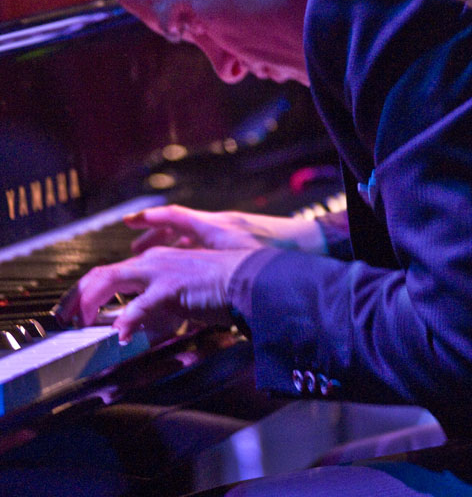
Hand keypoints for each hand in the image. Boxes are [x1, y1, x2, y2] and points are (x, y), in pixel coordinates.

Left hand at [56, 245, 254, 343]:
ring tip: (81, 321)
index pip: (110, 273)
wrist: (248, 278)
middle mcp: (152, 261)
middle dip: (77, 296)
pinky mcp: (171, 286)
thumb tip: (134, 329)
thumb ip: (156, 310)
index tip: (76, 310)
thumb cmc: (220, 288)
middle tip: (65, 317)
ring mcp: (160, 271)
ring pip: (111, 279)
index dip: (88, 292)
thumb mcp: (180, 298)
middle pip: (102, 273)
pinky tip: (122, 334)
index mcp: (155, 262)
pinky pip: (140, 304)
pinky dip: (128, 320)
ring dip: (91, 301)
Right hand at [126, 205, 325, 254]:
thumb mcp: (241, 262)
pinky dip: (192, 252)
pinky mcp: (238, 242)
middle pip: (179, 226)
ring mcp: (228, 233)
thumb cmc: (278, 250)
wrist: (309, 244)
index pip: (176, 216)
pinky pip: (206, 243)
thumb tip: (189, 287)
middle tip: (135, 247)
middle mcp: (219, 226)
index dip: (150, 219)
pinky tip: (189, 269)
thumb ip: (216, 272)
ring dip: (172, 245)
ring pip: (192, 236)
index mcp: (215, 227)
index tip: (129, 221)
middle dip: (154, 235)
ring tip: (156, 258)